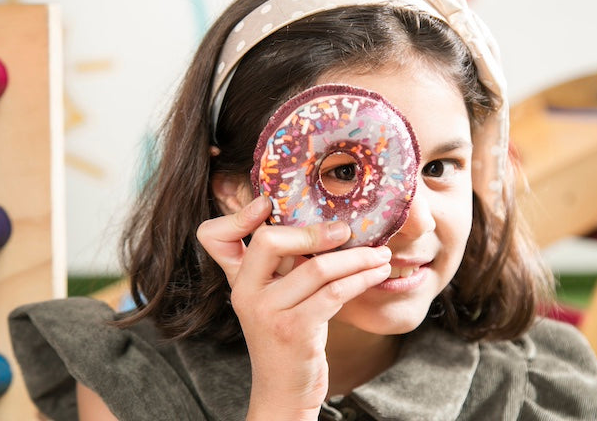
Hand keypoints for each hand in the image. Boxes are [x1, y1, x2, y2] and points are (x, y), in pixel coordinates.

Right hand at [196, 196, 391, 419]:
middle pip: (270, 241)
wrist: (284, 392)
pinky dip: (361, 278)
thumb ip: (282, 265)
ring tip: (381, 254)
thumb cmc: (287, 336)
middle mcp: (245, 294)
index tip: (268, 203)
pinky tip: (378, 273)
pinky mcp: (295, 331)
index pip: (214, 237)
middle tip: (347, 230)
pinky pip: (334, 292)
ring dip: (357, 257)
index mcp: (238, 280)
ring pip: (316, 267)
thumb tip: (321, 223)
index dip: (238, 216)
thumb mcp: (274, 298)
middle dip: (315, 231)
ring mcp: (268, 313)